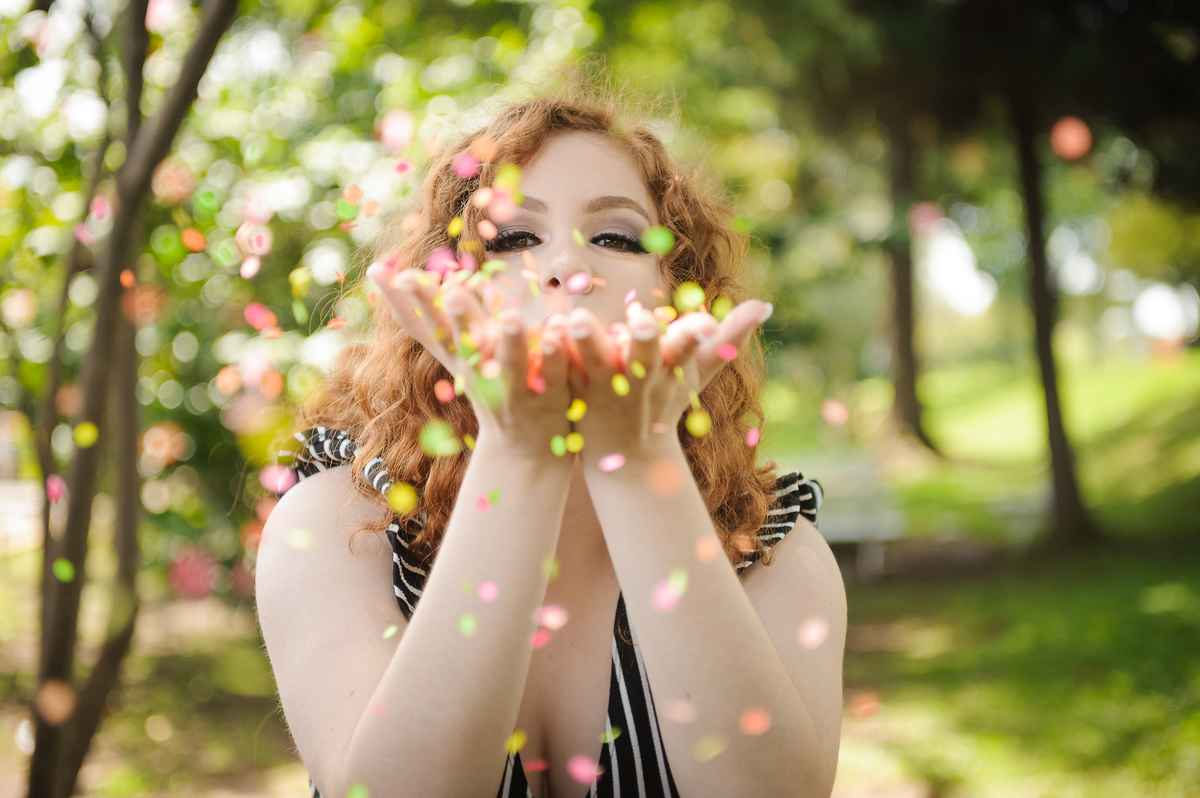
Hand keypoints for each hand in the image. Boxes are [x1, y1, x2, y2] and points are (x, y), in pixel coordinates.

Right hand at [368, 262, 573, 461]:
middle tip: (452, 292)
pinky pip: (550, 375)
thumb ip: (428, 316)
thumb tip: (386, 271)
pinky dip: (552, 354)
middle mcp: (478, 372)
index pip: (425, 325)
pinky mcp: (546, 400)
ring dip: (509, 338)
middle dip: (458, 317)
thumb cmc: (487, 386)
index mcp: (455, 356)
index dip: (406, 300)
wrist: (522, 451)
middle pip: (465, 344)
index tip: (385, 271)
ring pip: (509, 362)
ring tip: (511, 315)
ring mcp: (511, 389)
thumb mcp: (453, 353)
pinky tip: (556, 333)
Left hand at [559, 297, 771, 466]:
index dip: (690, 341)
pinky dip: (548, 360)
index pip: (687, 353)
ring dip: (583, 344)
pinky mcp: (570, 396)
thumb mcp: (697, 373)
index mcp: (670, 372)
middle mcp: (639, 383)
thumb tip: (764, 304)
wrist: (625, 457)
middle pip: (641, 361)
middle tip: (641, 317)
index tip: (698, 324)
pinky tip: (538, 337)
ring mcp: (603, 392)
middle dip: (642, 342)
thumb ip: (728, 339)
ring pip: (594, 366)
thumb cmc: (664, 401)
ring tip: (571, 320)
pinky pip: (559, 376)